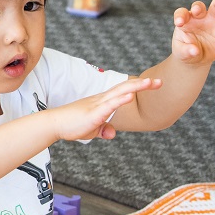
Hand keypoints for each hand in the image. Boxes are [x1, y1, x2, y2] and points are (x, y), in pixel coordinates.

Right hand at [42, 77, 159, 142]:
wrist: (54, 125)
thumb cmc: (71, 125)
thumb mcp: (92, 129)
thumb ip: (104, 129)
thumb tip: (113, 132)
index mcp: (103, 102)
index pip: (123, 91)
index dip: (138, 87)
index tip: (154, 84)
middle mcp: (101, 100)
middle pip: (125, 88)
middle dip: (143, 85)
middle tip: (160, 82)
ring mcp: (97, 105)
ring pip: (119, 93)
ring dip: (135, 87)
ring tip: (149, 83)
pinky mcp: (93, 113)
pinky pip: (109, 106)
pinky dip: (120, 100)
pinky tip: (130, 96)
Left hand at [170, 0, 214, 63]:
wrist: (197, 58)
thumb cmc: (185, 51)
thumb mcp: (181, 52)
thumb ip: (186, 50)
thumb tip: (195, 51)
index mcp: (185, 21)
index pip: (182, 14)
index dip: (180, 16)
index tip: (179, 23)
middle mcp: (198, 18)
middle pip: (199, 7)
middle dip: (198, 7)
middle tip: (197, 10)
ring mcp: (212, 22)